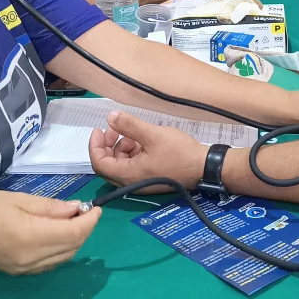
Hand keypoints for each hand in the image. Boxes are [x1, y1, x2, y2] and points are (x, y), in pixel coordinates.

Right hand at [0, 190, 100, 274]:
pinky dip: (62, 249)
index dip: (89, 221)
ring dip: (74, 239)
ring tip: (72, 220)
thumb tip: (77, 208)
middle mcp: (31, 257)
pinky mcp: (22, 272)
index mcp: (31, 236)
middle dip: (84, 229)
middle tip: (84, 211)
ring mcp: (26, 269)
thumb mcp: (21, 199)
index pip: (73, 233)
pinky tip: (57, 234)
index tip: (95, 208)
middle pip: (72, 246)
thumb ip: (51, 207)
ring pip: (64, 257)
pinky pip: (52, 262)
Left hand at [89, 111, 208, 190]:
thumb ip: (129, 126)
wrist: (203, 167)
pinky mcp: (149, 178)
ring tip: (131, 133)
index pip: (99, 164)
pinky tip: (141, 141)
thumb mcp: (153, 135)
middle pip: (107, 165)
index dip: (94, 146)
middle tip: (114, 128)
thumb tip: (110, 117)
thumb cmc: (178, 152)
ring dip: (120, 148)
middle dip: (107, 145)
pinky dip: (131, 153)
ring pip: (120, 165)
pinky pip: (132, 167)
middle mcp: (131, 182)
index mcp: (129, 174)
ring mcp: (141, 181)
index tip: (99, 129)